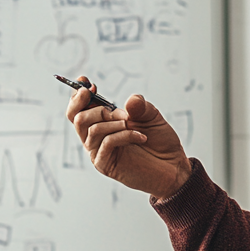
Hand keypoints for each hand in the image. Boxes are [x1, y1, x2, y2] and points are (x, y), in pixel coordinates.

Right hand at [66, 77, 191, 198]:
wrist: (172, 167)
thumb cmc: (160, 142)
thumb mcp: (151, 116)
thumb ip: (139, 106)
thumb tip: (129, 100)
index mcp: (101, 123)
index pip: (78, 109)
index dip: (78, 94)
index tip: (87, 83)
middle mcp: (95, 137)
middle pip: (76, 117)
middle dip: (99, 109)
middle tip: (122, 113)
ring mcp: (98, 152)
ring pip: (91, 129)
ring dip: (115, 122)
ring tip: (133, 125)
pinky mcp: (105, 164)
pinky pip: (107, 142)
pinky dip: (125, 135)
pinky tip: (141, 137)